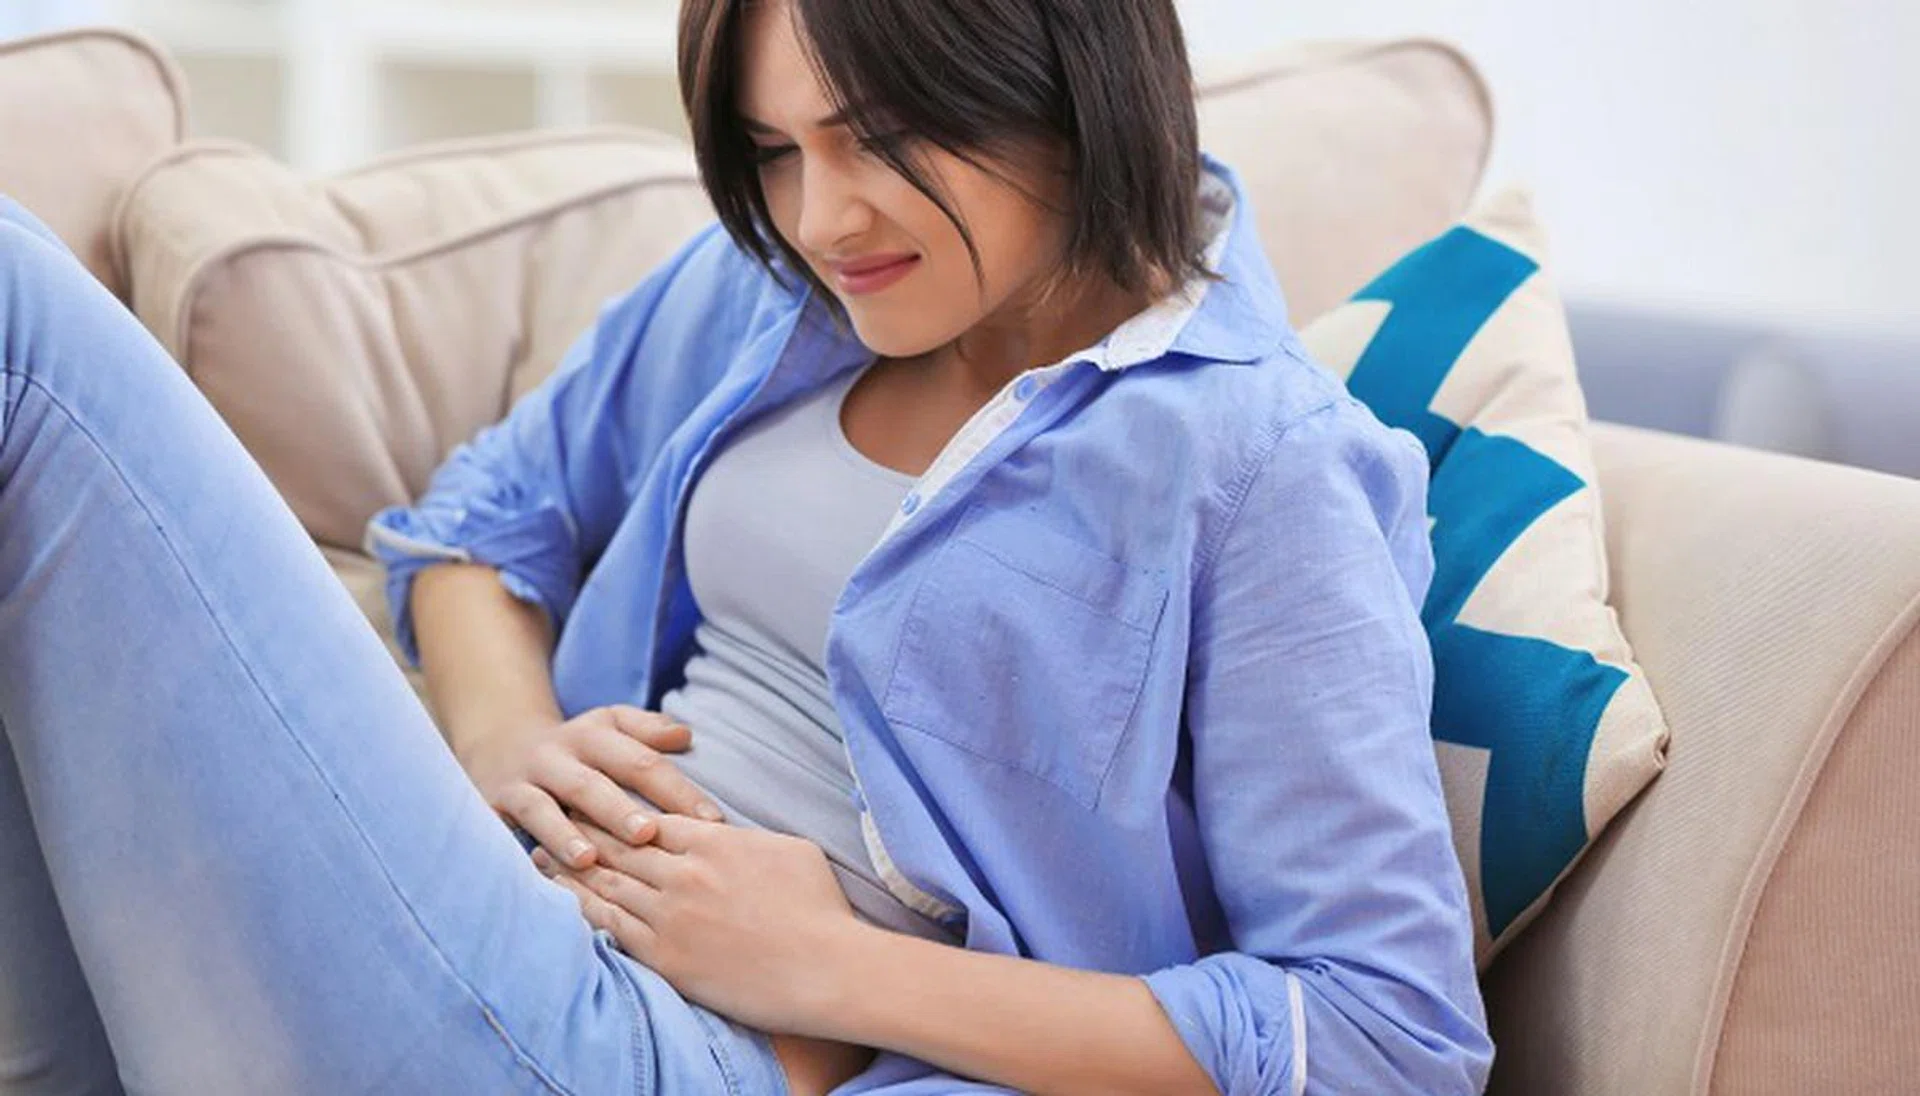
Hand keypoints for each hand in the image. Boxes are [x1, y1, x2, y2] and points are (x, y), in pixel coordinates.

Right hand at [459, 704, 722, 872]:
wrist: (500, 742)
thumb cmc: (577, 747)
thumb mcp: (610, 726)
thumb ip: (647, 730)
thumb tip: (685, 735)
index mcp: (597, 734)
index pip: (642, 761)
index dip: (675, 790)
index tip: (710, 820)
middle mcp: (559, 755)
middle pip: (593, 783)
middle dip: (620, 810)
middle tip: (648, 834)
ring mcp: (526, 781)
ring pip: (546, 808)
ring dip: (567, 834)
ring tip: (590, 858)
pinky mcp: (498, 804)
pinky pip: (514, 830)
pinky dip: (532, 848)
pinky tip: (549, 872)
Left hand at [534, 814, 868, 1036]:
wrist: (826, 967)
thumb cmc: (820, 908)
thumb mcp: (788, 850)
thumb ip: (744, 837)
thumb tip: (725, 831)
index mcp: (711, 841)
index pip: (648, 816)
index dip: (615, 806)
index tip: (589, 797)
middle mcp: (682, 872)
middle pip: (616, 843)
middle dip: (579, 826)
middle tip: (548, 814)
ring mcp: (670, 916)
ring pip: (605, 882)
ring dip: (567, 866)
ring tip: (538, 852)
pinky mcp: (666, 957)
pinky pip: (610, 927)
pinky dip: (580, 909)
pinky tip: (561, 900)